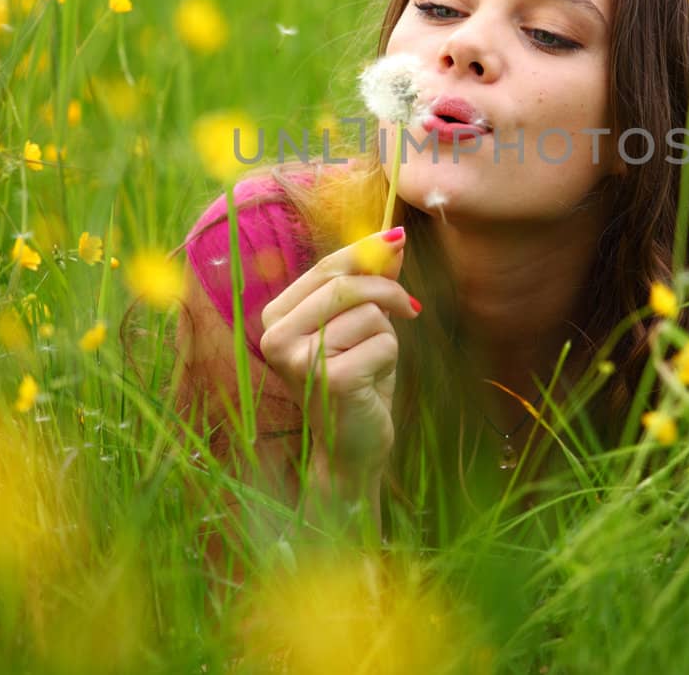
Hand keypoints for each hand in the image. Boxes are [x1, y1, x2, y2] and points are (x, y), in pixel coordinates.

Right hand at [257, 228, 419, 479]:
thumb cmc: (356, 381)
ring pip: (370, 314)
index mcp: (276, 317)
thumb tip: (393, 239)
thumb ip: (370, 282)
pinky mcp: (329, 380)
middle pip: (346, 285)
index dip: (366, 251)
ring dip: (387, 335)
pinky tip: (372, 382)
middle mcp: (277, 336)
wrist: (350, 449)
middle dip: (388, 290)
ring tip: (372, 363)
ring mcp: (300, 359)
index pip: (325, 268)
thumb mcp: (361, 325)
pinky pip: (383, 343)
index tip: (399, 239)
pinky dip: (390, 358)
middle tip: (412, 308)